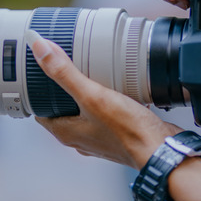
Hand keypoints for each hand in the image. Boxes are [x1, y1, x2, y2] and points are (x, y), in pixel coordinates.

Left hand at [25, 30, 180, 169]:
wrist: (163, 151)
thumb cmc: (129, 132)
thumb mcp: (92, 96)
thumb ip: (64, 72)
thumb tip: (39, 48)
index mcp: (66, 132)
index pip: (40, 111)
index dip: (37, 93)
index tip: (38, 76)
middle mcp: (80, 139)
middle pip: (62, 111)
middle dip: (62, 92)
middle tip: (64, 71)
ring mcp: (99, 139)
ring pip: (84, 114)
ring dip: (85, 98)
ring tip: (90, 77)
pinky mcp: (117, 137)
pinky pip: (105, 117)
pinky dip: (106, 104)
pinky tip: (116, 92)